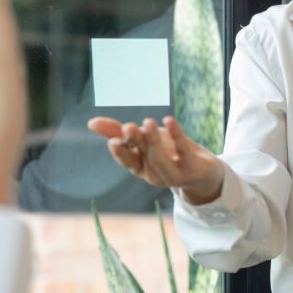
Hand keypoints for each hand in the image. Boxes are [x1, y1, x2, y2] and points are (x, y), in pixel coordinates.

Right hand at [87, 116, 223, 204]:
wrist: (202, 173)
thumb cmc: (167, 152)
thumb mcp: (142, 141)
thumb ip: (116, 132)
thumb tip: (90, 123)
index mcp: (140, 167)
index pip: (127, 161)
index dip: (120, 153)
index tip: (113, 141)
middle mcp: (155, 172)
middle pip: (143, 157)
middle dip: (136, 142)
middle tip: (129, 127)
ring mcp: (174, 172)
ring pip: (161, 159)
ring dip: (153, 141)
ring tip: (147, 123)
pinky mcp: (192, 165)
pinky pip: (183, 150)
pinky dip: (176, 135)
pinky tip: (169, 120)